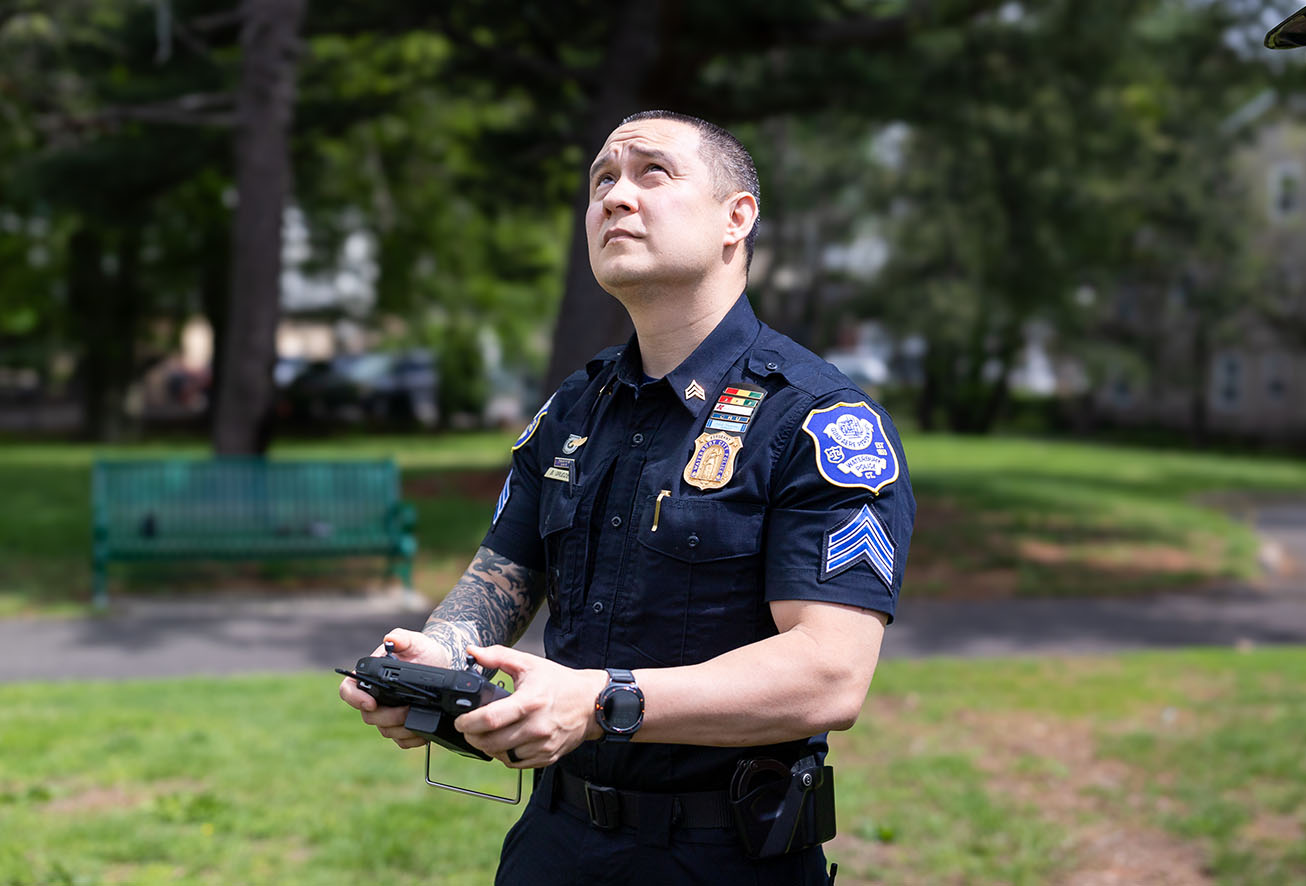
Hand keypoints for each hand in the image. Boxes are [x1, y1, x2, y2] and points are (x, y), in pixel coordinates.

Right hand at [337, 628, 457, 749]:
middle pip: (368, 716)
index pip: (348, 689)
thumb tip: (390, 639)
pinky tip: (422, 731)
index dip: (354, 698)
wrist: (443, 665)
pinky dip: (411, 739)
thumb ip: (403, 638)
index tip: (371, 703)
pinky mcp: (402, 725)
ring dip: (401, 729)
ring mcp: (388, 713)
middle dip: (388, 716)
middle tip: (407, 709)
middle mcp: (375, 696)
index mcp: (371, 676)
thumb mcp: (416, 641)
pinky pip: (400, 740)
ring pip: (385, 730)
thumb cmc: (425, 651)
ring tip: (416, 717)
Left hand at [454, 645, 607, 769]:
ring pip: (503, 756)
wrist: (591, 703)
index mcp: (530, 701)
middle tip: (467, 729)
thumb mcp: (529, 663)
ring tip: (484, 736)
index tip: (460, 721)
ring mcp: (543, 744)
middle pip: (493, 741)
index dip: (469, 722)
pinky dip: (505, 756)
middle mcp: (537, 726)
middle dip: (473, 737)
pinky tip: (503, 744)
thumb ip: (498, 656)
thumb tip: (473, 651)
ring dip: (488, 748)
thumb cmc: (559, 682)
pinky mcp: (548, 756)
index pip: (491, 718)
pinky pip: (517, 763)